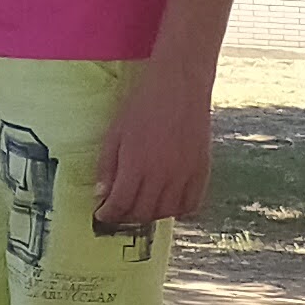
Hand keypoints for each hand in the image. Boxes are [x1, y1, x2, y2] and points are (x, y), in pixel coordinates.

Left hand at [93, 66, 213, 227]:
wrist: (180, 87)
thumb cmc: (142, 106)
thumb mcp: (115, 133)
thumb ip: (107, 167)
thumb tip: (101, 195)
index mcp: (137, 165)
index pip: (121, 203)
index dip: (109, 214)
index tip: (101, 215)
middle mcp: (163, 175)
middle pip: (143, 212)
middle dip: (127, 217)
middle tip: (118, 212)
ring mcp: (186, 175)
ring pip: (167, 212)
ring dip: (150, 215)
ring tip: (139, 208)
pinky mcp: (203, 171)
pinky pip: (192, 204)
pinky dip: (178, 210)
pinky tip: (167, 204)